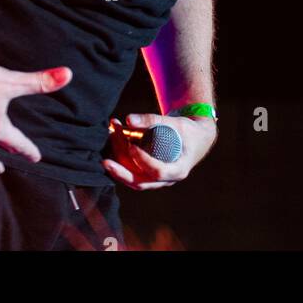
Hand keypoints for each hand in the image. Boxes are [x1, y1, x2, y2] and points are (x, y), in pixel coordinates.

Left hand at [102, 113, 217, 190]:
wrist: (197, 140)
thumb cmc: (188, 131)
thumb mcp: (176, 123)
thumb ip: (153, 120)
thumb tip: (128, 119)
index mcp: (178, 170)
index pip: (158, 172)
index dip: (143, 161)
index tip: (132, 146)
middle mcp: (167, 180)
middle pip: (141, 183)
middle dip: (121, 173)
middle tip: (105, 162)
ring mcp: (157, 181)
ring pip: (134, 179)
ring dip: (118, 165)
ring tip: (108, 144)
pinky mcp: (149, 176)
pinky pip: (132, 173)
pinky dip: (121, 161)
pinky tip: (113, 143)